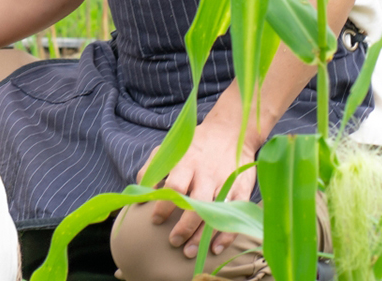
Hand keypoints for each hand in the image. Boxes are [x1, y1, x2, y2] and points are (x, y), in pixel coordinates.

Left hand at [147, 115, 255, 257]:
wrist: (231, 131)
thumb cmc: (195, 144)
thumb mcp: (171, 148)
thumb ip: (153, 168)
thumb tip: (140, 192)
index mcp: (187, 161)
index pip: (173, 187)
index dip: (163, 206)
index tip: (155, 220)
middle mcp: (206, 173)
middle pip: (195, 204)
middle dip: (182, 227)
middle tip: (173, 241)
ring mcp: (225, 182)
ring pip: (214, 213)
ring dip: (201, 235)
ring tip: (189, 251)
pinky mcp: (241, 189)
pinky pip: (234, 214)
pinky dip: (226, 233)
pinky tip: (215, 247)